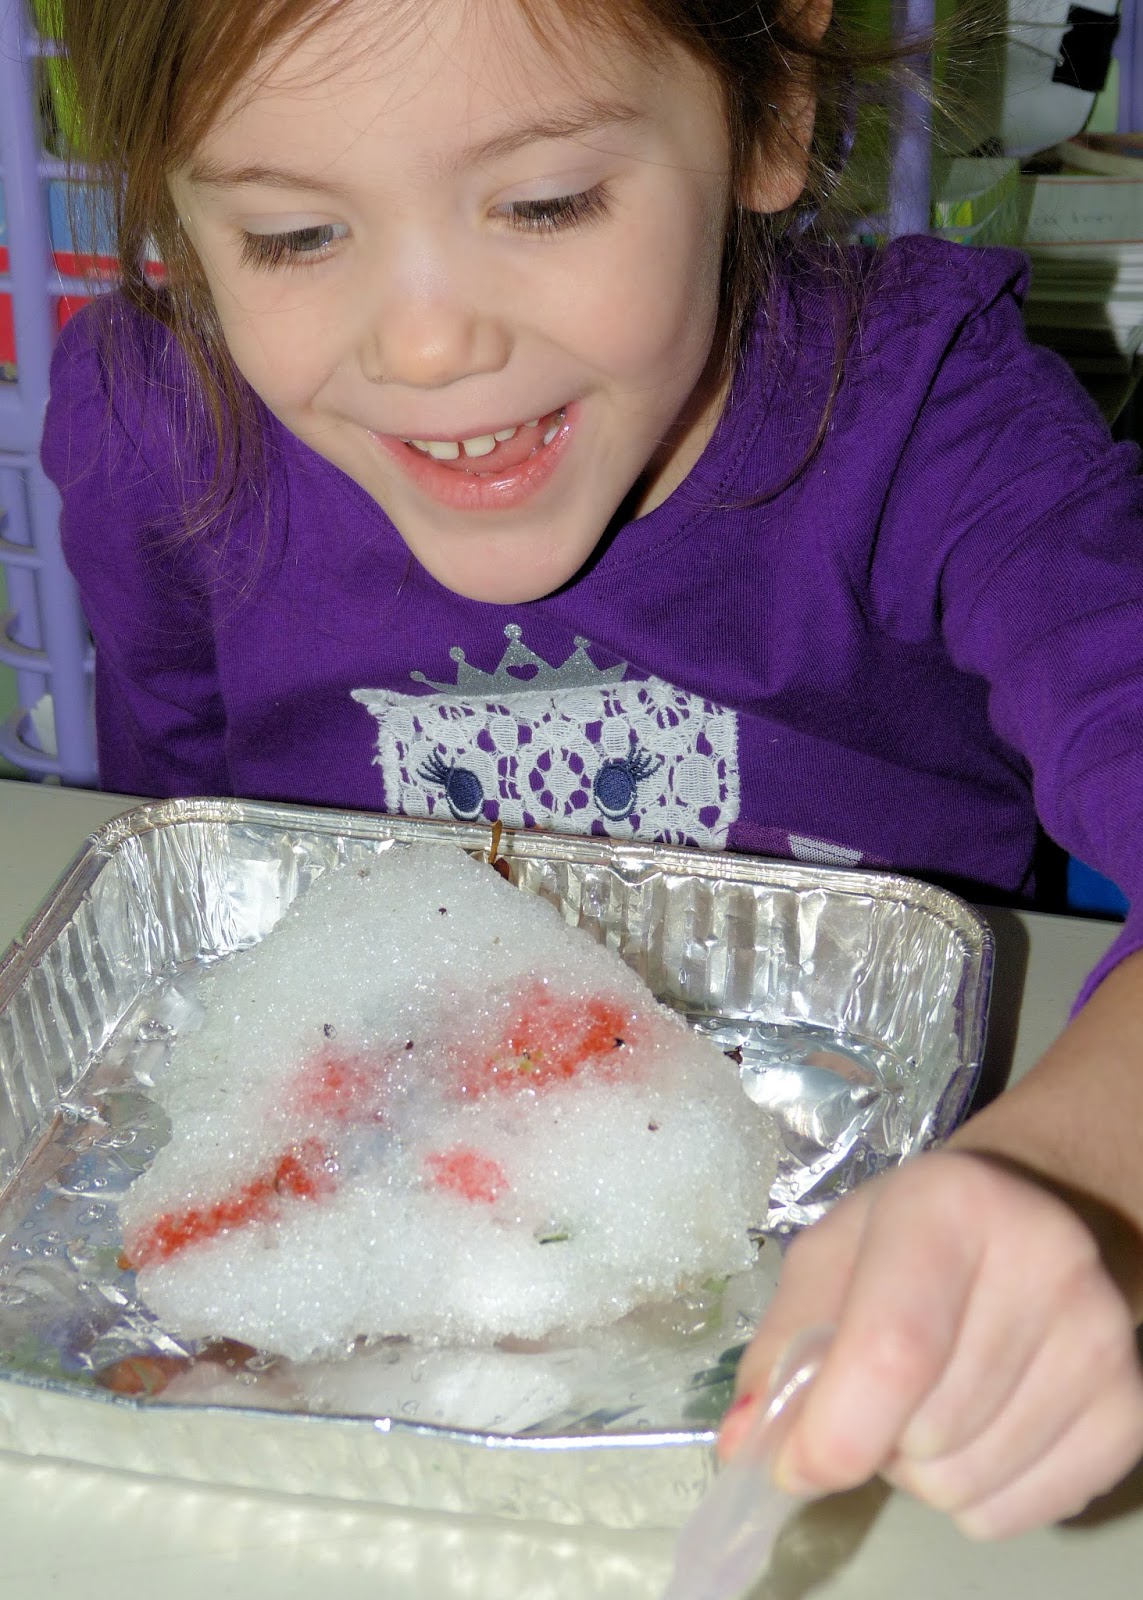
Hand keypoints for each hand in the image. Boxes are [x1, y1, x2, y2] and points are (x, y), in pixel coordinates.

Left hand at [718, 1150, 1142, 1537]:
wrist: (1034, 1216)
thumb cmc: (910, 1237)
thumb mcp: (830, 1255)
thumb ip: (782, 1345)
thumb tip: (744, 1444)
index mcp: (949, 1204)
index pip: (894, 1350)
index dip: (834, 1431)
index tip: (792, 1463)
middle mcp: (1044, 1261)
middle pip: (925, 1434)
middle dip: (875, 1439)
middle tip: (879, 1389)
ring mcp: (1101, 1337)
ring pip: (966, 1485)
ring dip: (921, 1470)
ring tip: (929, 1398)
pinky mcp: (1131, 1406)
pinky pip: (1018, 1514)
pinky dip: (976, 1497)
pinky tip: (978, 1424)